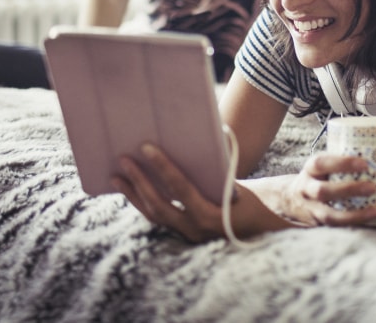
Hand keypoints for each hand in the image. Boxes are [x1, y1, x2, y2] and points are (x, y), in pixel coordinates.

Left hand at [112, 144, 290, 242]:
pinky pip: (157, 218)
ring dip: (134, 194)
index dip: (162, 167)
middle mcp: (194, 228)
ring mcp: (186, 234)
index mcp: (210, 214)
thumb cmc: (248, 201)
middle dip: (138, 182)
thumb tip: (198, 140)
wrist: (258, 231)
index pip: (180, 188)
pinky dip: (143, 203)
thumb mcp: (236, 185)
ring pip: (153, 215)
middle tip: (123, 160)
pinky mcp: (181, 234)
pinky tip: (130, 189)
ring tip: (117, 176)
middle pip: (159, 205)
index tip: (146, 148)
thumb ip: (216, 170)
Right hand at [277, 153, 375, 226]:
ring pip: (329, 215)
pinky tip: (370, 222)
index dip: (342, 163)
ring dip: (353, 215)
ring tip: (375, 211)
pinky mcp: (318, 224)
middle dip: (349, 190)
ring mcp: (312, 209)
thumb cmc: (318, 177)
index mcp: (311, 169)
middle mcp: (307, 189)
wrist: (291, 200)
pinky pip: (336, 228)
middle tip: (373, 187)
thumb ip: (342, 160)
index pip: (321, 163)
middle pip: (323, 191)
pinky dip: (353, 225)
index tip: (364, 163)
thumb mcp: (323, 165)